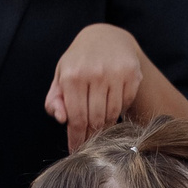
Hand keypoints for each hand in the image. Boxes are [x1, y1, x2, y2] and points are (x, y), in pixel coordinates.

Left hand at [45, 23, 147, 149]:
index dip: (76, 138)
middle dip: (90, 135)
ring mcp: (115, 73)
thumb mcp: (61, 76)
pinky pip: (125, 104)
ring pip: (112, 114)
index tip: (76, 150)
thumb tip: (61, 119)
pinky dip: (119, 110)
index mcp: (72, 75)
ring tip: (99, 125)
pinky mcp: (132, 74)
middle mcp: (95, 73)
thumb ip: (55, 99)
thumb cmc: (79, 61)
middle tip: (88, 143)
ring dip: (105, 124)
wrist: (105, 37)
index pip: (76, 118)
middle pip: (95, 119)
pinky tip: (112, 106)